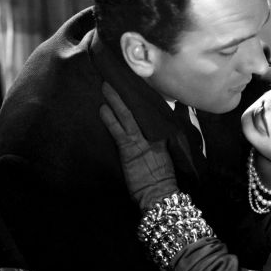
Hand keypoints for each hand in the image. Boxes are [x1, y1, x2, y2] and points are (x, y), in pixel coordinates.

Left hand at [99, 82, 177, 209]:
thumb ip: (163, 138)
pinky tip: (102, 108)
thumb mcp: (166, 155)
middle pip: (137, 108)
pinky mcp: (129, 148)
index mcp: (161, 134)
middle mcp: (151, 134)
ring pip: (126, 115)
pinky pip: (117, 130)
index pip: (150, 111)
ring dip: (115, 100)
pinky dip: (109, 118)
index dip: (141, 98)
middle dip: (125, 93)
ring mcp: (139, 140)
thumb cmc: (161, 178)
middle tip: (116, 77)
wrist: (159, 194)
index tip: (134, 84)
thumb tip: (168, 126)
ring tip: (105, 86)